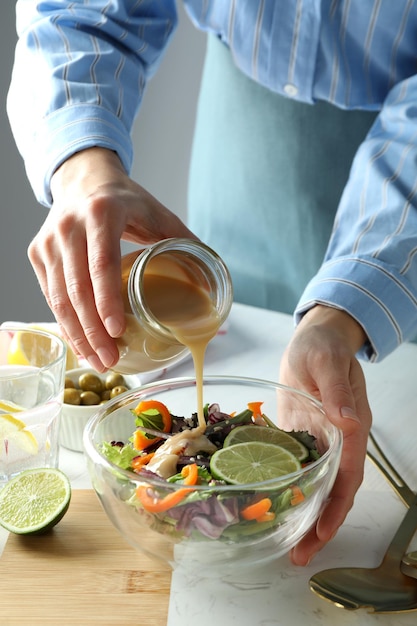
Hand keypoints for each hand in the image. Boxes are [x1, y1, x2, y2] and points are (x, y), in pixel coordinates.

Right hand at [28, 148, 195, 370]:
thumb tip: (212, 280)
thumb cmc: (125, 200)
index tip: (117, 331)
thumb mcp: (158, 213)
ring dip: (77, 335)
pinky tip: (81, 343)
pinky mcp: (37, 254)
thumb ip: (185, 242)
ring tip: (97, 361)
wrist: (83, 179)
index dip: (107, 301)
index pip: (101, 264)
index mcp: (102, 213)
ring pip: (58, 298)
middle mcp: (69, 226)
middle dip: (92, 331)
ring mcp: (49, 241)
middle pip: (77, 289)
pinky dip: (65, 324)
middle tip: (110, 360)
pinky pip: (49, 295)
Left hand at [279, 305, 371, 565]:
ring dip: (304, 513)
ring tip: (286, 542)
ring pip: (316, 484)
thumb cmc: (324, 346)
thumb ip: (338, 391)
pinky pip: (297, 467)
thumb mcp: (329, 363)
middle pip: (333, 490)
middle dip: (319, 523)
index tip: (323, 530)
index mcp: (351, 427)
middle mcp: (337, 440)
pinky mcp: (300, 433)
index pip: (349, 476)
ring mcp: (318, 439)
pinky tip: (272, 503)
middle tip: (299, 555)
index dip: (337, 505)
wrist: (315, 336)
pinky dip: (290, 488)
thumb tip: (348, 421)